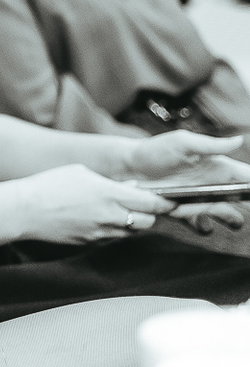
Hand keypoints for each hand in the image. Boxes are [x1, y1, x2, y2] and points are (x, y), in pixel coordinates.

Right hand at [16, 164, 172, 244]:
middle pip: (147, 222)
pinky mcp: (90, 242)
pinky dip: (114, 230)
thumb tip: (126, 187)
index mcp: (110, 194)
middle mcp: (110, 216)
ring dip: (132, 222)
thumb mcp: (83, 172)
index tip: (170, 201)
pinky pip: (112, 237)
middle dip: (150, 214)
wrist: (26, 210)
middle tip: (146, 205)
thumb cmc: (50, 186)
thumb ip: (109, 181)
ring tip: (120, 210)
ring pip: (131, 231)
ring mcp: (100, 232)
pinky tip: (101, 219)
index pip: (152, 203)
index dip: (165, 203)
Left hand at [120, 132, 249, 232]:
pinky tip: (199, 222)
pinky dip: (203, 226)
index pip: (247, 177)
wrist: (128, 169)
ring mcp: (200, 201)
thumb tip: (239, 140)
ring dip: (228, 217)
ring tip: (222, 214)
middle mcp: (213, 185)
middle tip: (238, 210)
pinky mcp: (185, 214)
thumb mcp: (183, 143)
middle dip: (246, 206)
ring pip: (226, 215)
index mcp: (217, 167)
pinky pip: (202, 225)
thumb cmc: (155, 151)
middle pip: (241, 199)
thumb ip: (211, 145)